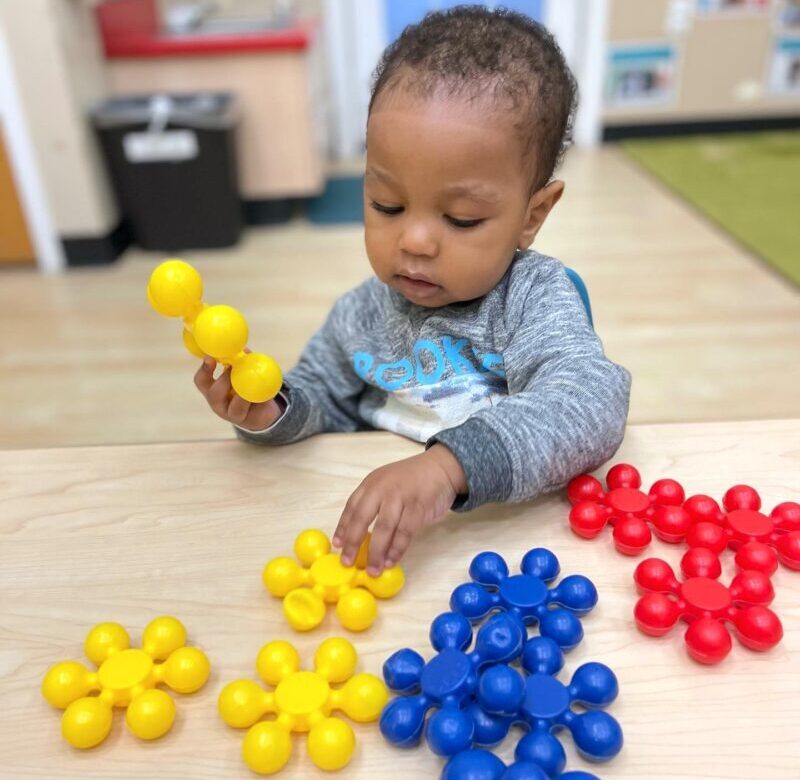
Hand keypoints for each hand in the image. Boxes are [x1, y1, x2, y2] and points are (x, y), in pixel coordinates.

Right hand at [194, 357, 283, 429]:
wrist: (261, 412)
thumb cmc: (247, 388)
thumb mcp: (243, 374)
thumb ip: (242, 362)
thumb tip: (244, 349)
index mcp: (212, 390)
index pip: (201, 380)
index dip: (204, 369)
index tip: (210, 358)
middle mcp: (218, 404)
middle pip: (214, 394)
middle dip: (224, 380)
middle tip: (234, 369)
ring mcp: (232, 415)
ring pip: (235, 407)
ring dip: (243, 393)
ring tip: (251, 382)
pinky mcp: (247, 420)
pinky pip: (253, 411)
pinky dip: (258, 399)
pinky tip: (263, 390)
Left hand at [332, 444, 467, 575]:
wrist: (441, 468)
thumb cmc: (411, 480)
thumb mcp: (387, 484)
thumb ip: (374, 503)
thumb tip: (360, 536)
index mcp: (371, 483)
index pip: (351, 507)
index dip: (343, 527)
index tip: (338, 545)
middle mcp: (382, 489)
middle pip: (362, 518)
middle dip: (353, 543)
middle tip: (348, 562)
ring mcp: (400, 497)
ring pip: (383, 529)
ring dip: (376, 552)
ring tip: (373, 570)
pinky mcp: (418, 507)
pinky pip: (404, 533)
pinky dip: (396, 549)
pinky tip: (391, 561)